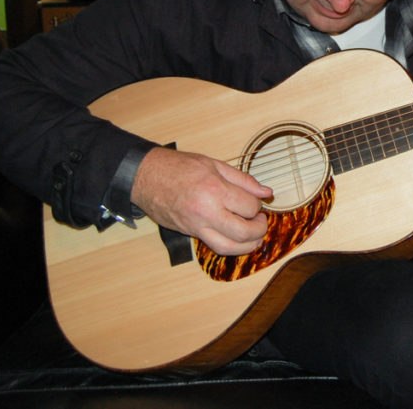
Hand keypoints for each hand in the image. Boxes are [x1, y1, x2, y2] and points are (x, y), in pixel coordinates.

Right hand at [130, 147, 271, 255]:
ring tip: (254, 236)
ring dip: (247, 245)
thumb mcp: (214, 164)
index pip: (249, 207)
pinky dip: (230, 246)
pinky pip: (214, 246)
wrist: (145, 177)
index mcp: (215, 189)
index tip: (256, 201)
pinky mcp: (189, 233)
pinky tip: (237, 239)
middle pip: (243, 232)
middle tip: (261, 221)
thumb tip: (266, 193)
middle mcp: (206, 211)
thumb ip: (243, 180)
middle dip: (259, 229)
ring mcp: (196, 226)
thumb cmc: (178, 167)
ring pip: (228, 247)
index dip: (258, 205)